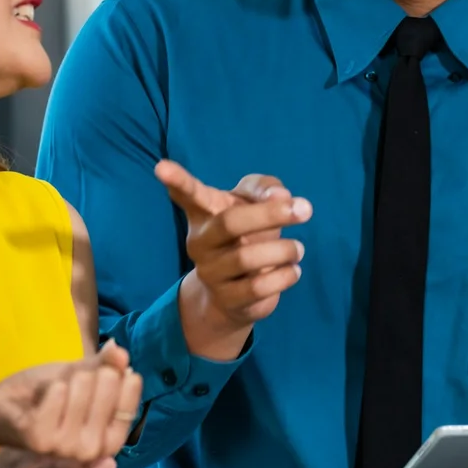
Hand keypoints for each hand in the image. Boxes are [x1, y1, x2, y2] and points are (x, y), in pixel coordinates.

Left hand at [0, 340, 143, 461]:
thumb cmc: (42, 394)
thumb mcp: (79, 375)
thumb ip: (102, 366)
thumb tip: (120, 352)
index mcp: (99, 439)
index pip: (125, 421)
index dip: (129, 396)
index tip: (128, 372)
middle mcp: (83, 451)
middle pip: (107, 415)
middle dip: (106, 384)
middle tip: (94, 370)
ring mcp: (59, 449)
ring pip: (80, 411)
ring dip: (79, 387)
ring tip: (70, 378)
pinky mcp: (36, 441)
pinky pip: (53, 412)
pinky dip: (55, 394)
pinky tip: (53, 388)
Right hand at [156, 160, 311, 360]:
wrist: (238, 293)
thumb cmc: (247, 233)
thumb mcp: (255, 202)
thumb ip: (266, 188)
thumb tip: (282, 198)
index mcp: (204, 212)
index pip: (188, 194)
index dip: (176, 180)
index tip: (162, 167)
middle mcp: (200, 242)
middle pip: (230, 222)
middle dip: (270, 214)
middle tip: (305, 209)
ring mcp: (210, 272)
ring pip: (247, 258)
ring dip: (284, 250)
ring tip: (298, 249)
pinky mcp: (227, 300)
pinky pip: (259, 287)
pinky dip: (286, 275)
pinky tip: (293, 270)